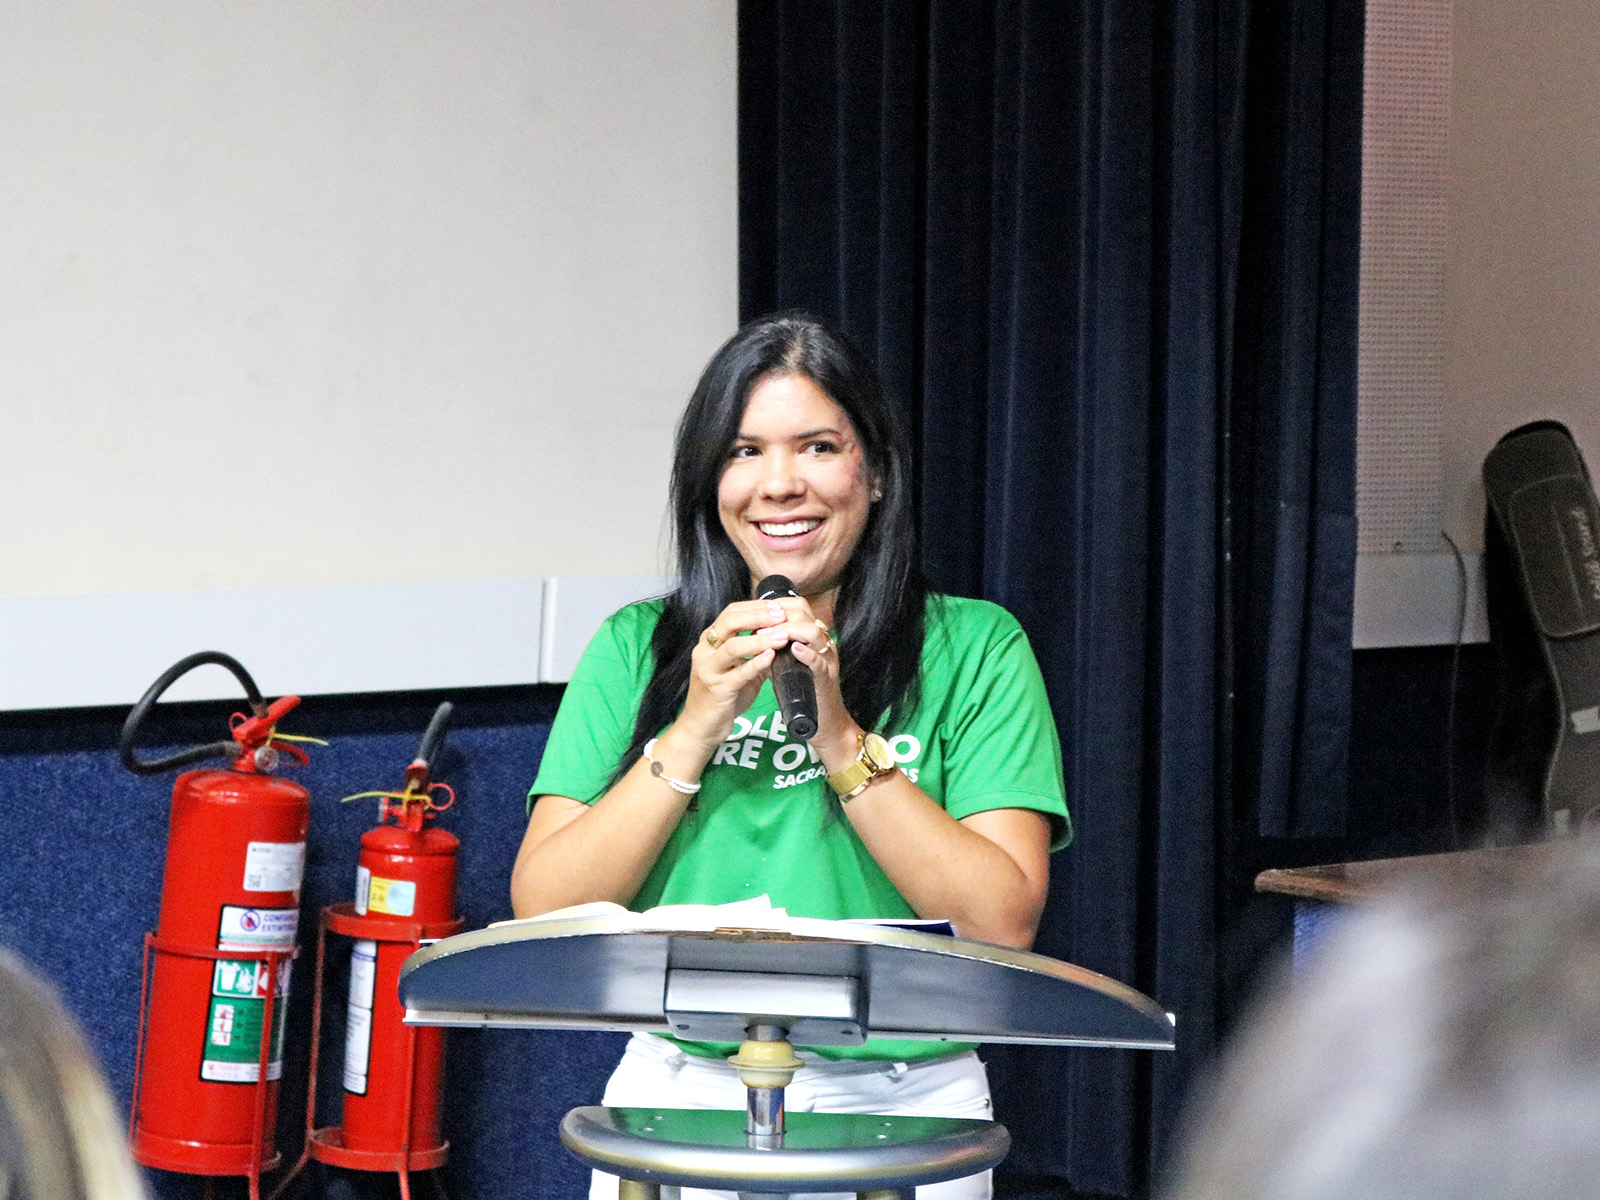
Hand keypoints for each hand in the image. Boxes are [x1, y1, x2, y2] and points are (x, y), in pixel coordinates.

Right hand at [674, 598, 790, 750]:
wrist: (702, 726)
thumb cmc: (723, 695)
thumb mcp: (737, 668)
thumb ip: (753, 652)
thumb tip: (781, 636)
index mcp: (709, 641)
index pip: (731, 613)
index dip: (755, 607)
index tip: (778, 606)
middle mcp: (705, 650)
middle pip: (730, 622)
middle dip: (758, 616)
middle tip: (782, 615)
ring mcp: (709, 669)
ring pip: (733, 646)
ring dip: (761, 639)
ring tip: (783, 635)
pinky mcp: (717, 689)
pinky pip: (739, 673)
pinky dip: (757, 662)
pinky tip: (772, 656)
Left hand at [758, 595, 858, 762]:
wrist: (821, 723)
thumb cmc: (800, 691)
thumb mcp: (786, 661)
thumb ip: (776, 645)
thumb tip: (752, 629)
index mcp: (812, 637)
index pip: (797, 607)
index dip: (775, 605)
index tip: (755, 613)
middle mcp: (822, 643)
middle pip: (805, 614)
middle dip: (779, 614)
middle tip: (758, 623)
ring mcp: (827, 660)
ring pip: (814, 633)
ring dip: (790, 630)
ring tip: (771, 634)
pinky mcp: (827, 679)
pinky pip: (820, 661)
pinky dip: (806, 654)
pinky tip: (793, 650)